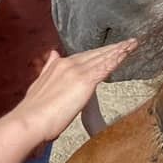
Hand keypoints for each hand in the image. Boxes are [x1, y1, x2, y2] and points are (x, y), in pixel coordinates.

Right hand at [6, 41, 136, 145]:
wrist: (29, 119)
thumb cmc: (33, 111)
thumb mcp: (40, 84)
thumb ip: (49, 68)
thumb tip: (54, 54)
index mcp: (59, 65)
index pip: (85, 56)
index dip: (100, 52)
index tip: (112, 49)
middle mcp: (68, 64)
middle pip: (96, 54)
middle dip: (114, 48)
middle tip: (130, 42)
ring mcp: (77, 72)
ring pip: (103, 58)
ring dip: (119, 51)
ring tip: (133, 45)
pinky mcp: (85, 82)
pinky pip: (104, 69)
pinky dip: (115, 61)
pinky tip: (125, 56)